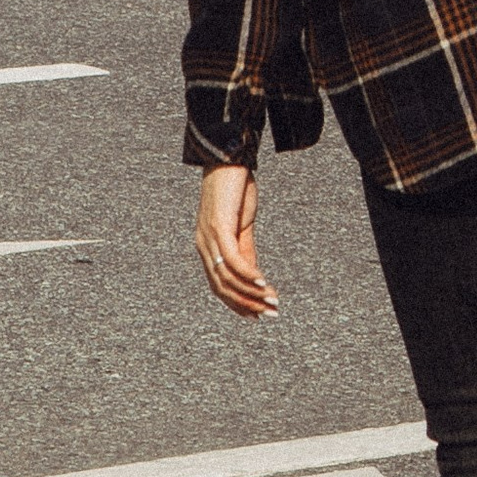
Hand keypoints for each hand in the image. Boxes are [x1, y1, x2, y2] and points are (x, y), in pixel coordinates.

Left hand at [195, 162, 276, 315]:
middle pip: (222, 288)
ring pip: (227, 277)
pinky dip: (249, 274)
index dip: (237, 304)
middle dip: (247, 305)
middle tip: (271, 314)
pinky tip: (264, 282)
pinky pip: (233, 259)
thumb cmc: (234, 189)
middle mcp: (203, 246)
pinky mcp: (219, 227)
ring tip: (272, 301)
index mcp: (207, 247)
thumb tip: (255, 279)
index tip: (258, 316)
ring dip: (252, 293)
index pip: (219, 286)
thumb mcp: (241, 225)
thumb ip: (245, 251)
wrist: (229, 159)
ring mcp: (209, 237)